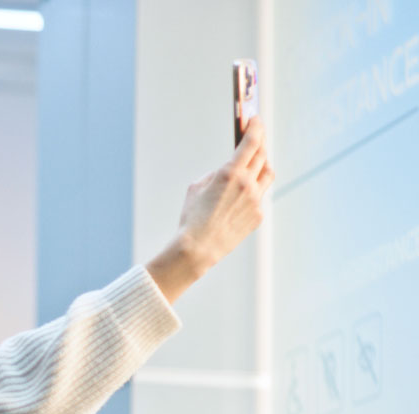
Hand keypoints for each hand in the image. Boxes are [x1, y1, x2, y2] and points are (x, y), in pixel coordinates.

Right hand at [146, 115, 274, 302]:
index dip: (255, 127)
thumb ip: (216, 174)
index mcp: (230, 173)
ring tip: (256, 163)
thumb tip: (228, 170)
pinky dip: (254, 189)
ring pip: (267, 174)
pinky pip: (260, 195)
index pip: (251, 142)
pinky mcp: (257, 215)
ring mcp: (256, 200)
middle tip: (256, 137)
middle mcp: (247, 184)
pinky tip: (245, 193)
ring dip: (262, 164)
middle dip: (259, 143)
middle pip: (262, 155)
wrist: (197, 248)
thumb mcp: (196, 187)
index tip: (255, 119)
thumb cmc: (192, 217)